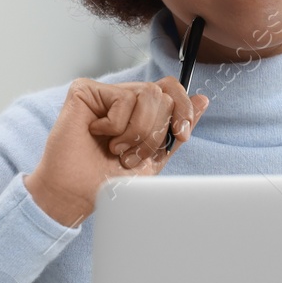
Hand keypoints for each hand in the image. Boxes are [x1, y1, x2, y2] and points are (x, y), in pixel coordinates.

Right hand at [24, 77, 209, 225]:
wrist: (78, 192)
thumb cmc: (109, 178)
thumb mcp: (154, 157)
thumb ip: (176, 128)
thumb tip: (203, 99)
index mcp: (142, 111)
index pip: (173, 90)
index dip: (184, 109)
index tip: (181, 135)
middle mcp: (125, 97)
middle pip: (163, 95)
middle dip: (155, 132)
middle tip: (132, 155)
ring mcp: (105, 93)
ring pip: (148, 94)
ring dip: (137, 131)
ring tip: (117, 149)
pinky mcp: (86, 91)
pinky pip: (122, 98)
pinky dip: (115, 125)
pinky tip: (96, 134)